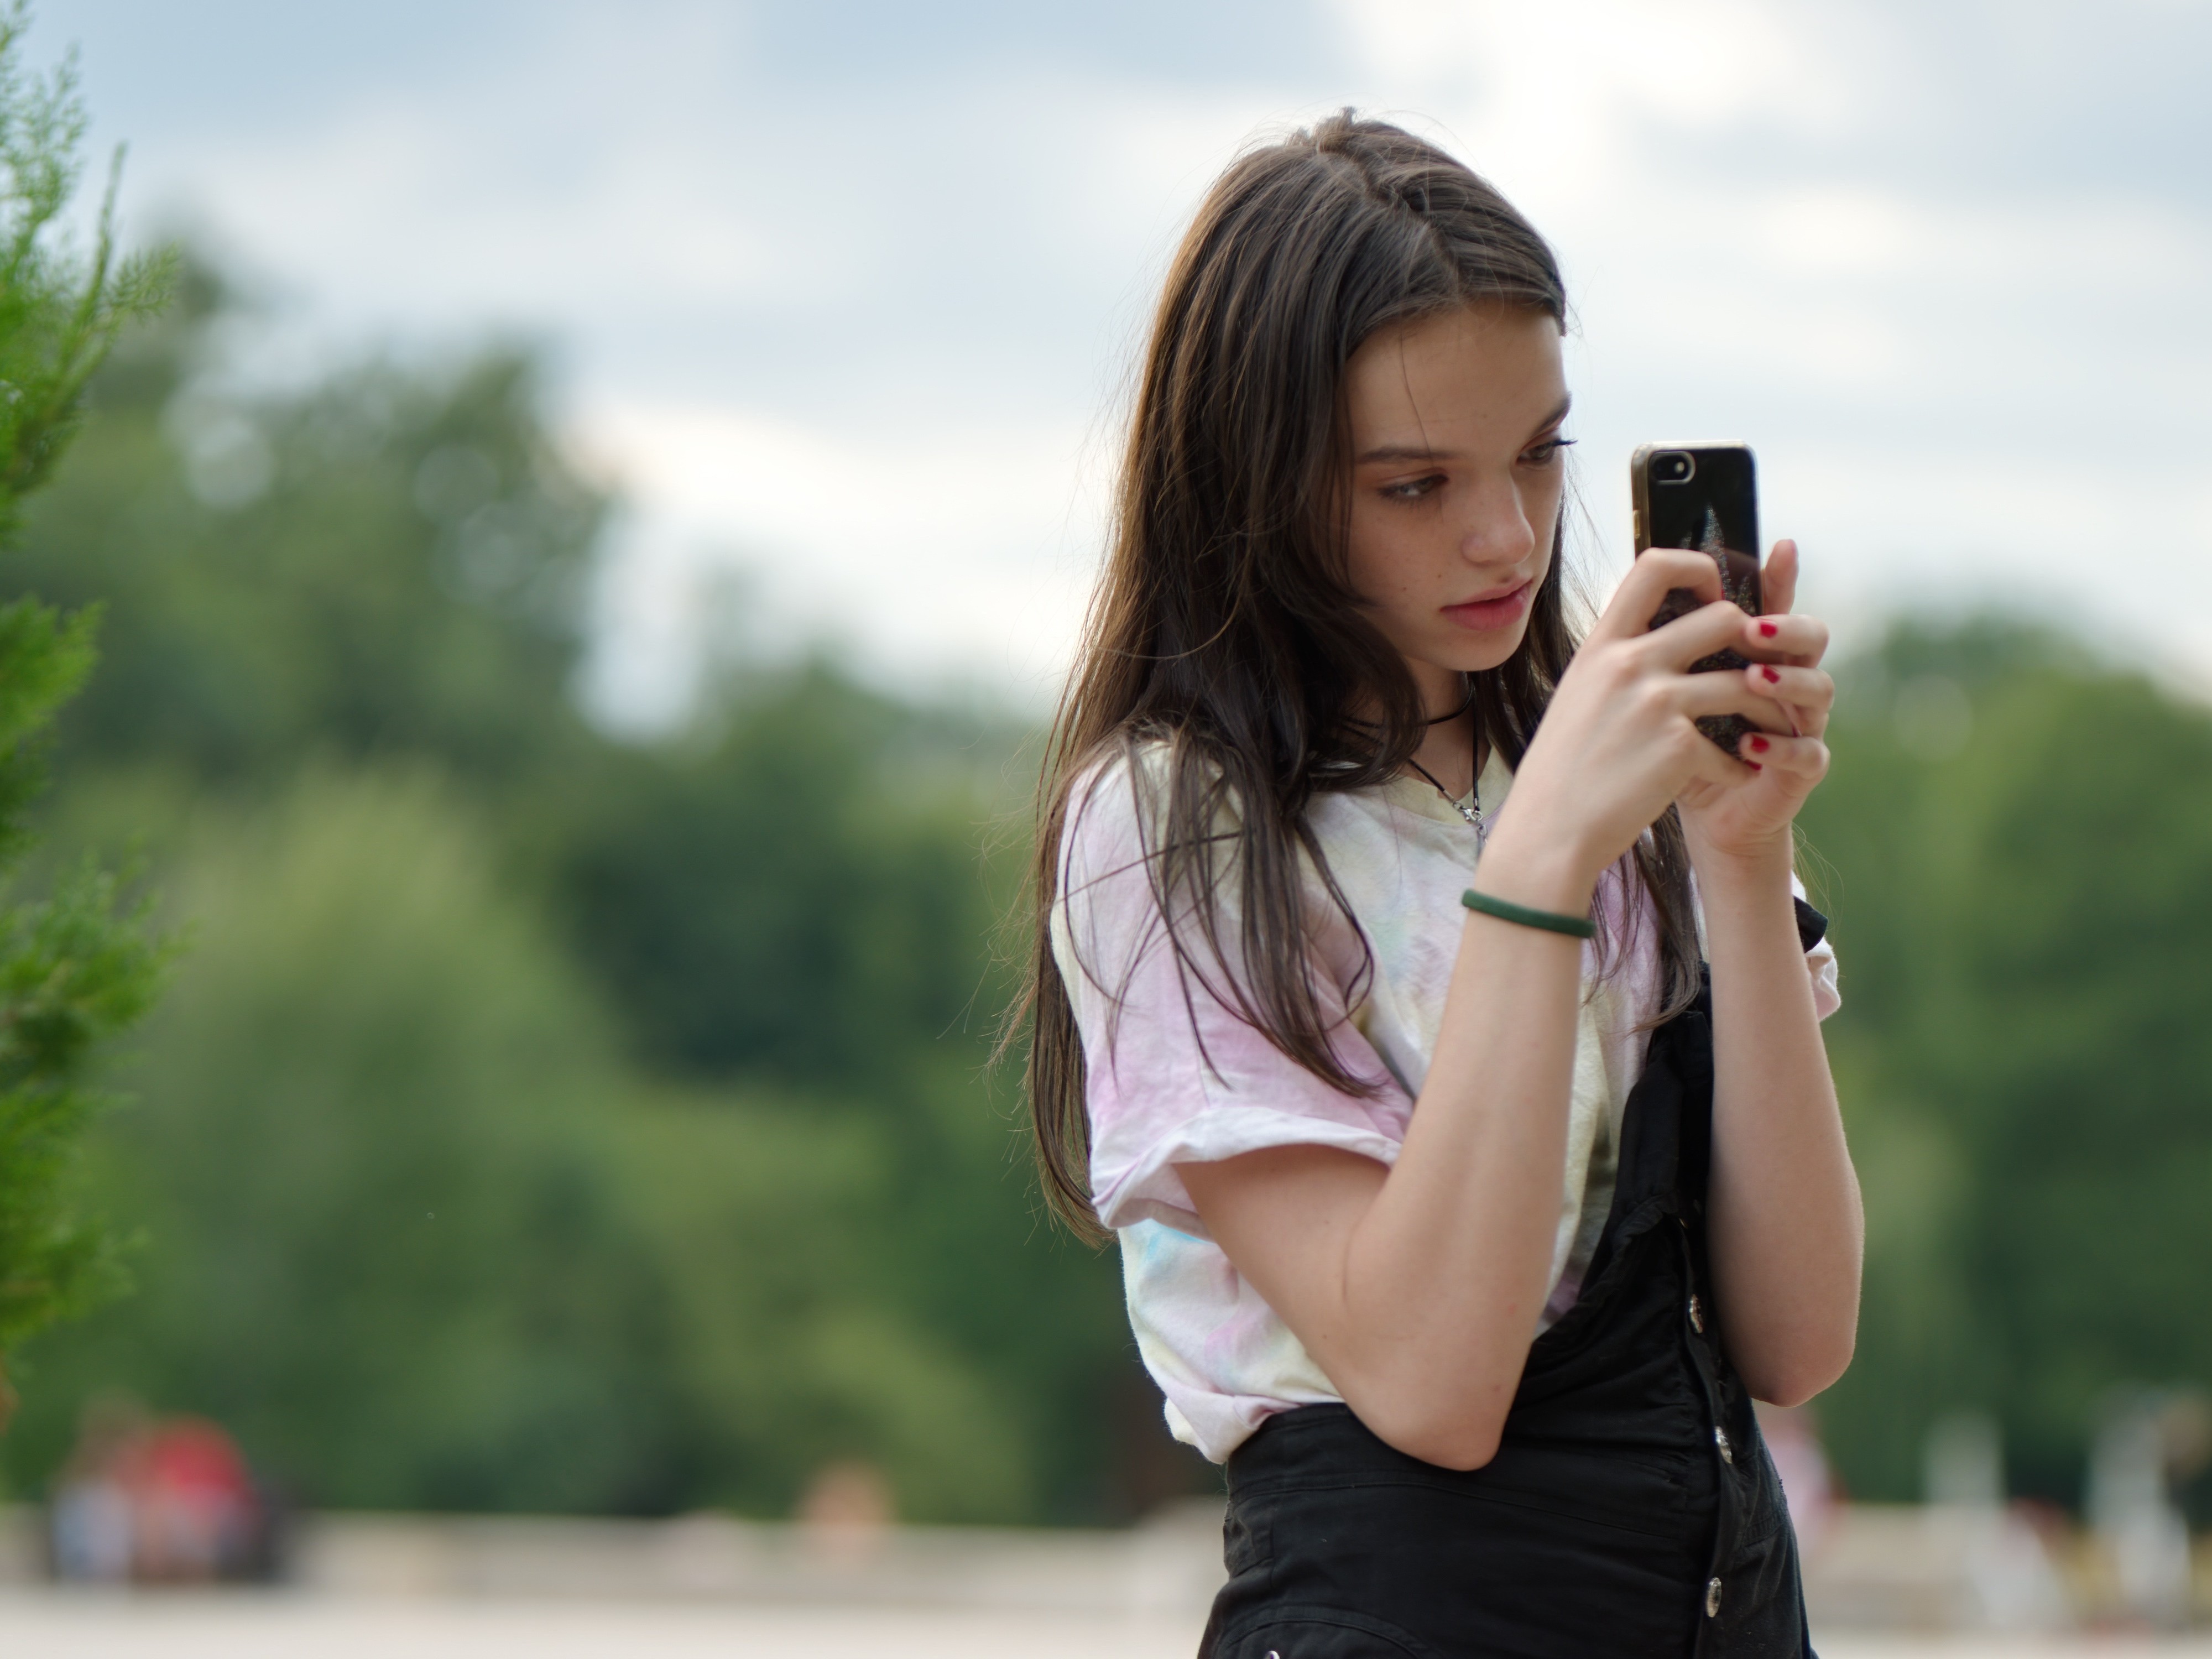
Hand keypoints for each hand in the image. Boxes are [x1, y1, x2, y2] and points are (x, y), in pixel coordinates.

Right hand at [1480, 546, 1812, 903]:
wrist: (1548, 832)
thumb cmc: (1563, 769)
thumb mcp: (1579, 694)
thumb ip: (1616, 659)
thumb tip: (1658, 628)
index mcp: (1602, 645)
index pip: (1657, 565)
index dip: (1700, 569)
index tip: (1712, 598)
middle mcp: (1630, 664)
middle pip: (1725, 618)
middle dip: (1751, 646)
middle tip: (1747, 674)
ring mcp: (1656, 704)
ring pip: (1747, 682)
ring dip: (1760, 710)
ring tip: (1754, 732)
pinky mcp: (1679, 748)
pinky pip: (1735, 748)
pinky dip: (1737, 768)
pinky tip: (1725, 778)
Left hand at [1674, 538, 1832, 864]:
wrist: (1694, 808)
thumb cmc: (1680, 740)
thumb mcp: (1670, 687)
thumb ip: (1672, 644)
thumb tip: (1644, 582)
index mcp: (1761, 656)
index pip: (1776, 608)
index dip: (1783, 579)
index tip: (1782, 546)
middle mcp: (1790, 683)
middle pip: (1813, 639)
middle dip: (1789, 629)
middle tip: (1754, 629)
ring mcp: (1802, 724)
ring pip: (1820, 691)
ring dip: (1787, 683)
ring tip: (1752, 679)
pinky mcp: (1803, 770)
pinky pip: (1809, 754)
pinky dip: (1782, 747)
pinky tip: (1750, 745)